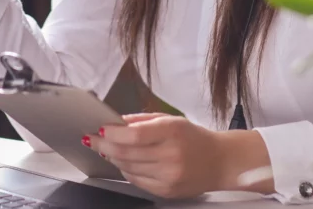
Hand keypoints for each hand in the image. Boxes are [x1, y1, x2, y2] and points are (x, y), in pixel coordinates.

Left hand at [85, 113, 250, 198]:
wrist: (221, 162)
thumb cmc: (193, 137)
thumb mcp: (171, 120)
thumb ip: (142, 121)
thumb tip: (115, 123)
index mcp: (172, 132)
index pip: (134, 135)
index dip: (112, 133)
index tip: (99, 129)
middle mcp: (171, 155)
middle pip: (127, 153)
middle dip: (104, 146)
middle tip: (91, 139)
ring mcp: (169, 176)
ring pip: (128, 168)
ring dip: (113, 158)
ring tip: (105, 149)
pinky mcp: (167, 191)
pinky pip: (136, 181)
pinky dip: (125, 170)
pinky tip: (122, 162)